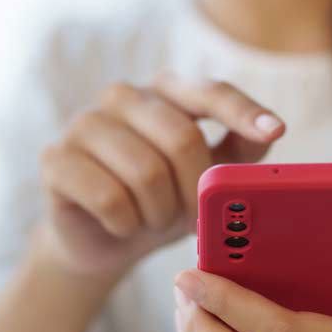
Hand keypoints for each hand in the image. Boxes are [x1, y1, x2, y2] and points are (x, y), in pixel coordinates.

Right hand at [37, 75, 284, 280]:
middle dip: (196, 191)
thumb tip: (270, 133)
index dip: (243, 112)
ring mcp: (84, 123)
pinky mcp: (55, 159)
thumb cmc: (162, 200)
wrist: (102, 240)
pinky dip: (126, 224)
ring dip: (160, 213)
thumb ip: (237, 153)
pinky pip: (109, 198)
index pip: (210, 91)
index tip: (276, 131)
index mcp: (164, 91)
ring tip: (155, 221)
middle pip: (181, 139)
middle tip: (194, 219)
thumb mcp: (207, 179)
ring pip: (145, 172)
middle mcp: (122, 96)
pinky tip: (123, 225)